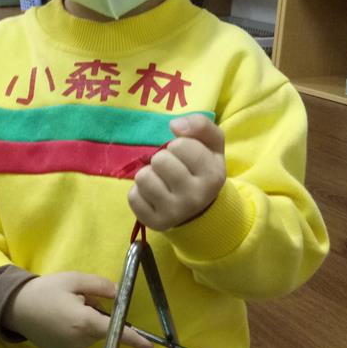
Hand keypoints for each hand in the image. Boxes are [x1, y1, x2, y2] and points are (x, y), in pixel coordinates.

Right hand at [1, 272, 152, 347]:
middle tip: (78, 300)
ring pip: (90, 335)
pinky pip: (79, 342)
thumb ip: (99, 286)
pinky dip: (76, 332)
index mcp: (83, 321)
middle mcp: (79, 340)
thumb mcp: (74, 279)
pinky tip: (59, 322)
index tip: (150, 346)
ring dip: (86, 323)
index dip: (134, 338)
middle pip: (102, 328)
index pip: (114, 331)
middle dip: (97, 314)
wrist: (15, 307)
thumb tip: (119, 295)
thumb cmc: (46, 290)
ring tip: (65, 310)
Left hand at [128, 114, 225, 231]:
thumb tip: (174, 125)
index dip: (178, 145)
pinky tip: (153, 196)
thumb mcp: (212, 145)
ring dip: (149, 174)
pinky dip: (139, 193)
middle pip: (159, 160)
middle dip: (162, 159)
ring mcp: (175, 212)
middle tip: (171, 169)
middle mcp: (196, 197)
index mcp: (213, 176)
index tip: (184, 155)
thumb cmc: (202, 169)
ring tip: (161, 181)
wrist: (200, 210)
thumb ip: (200, 125)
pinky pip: (133, 197)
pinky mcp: (156, 223)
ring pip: (143, 178)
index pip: (180, 145)